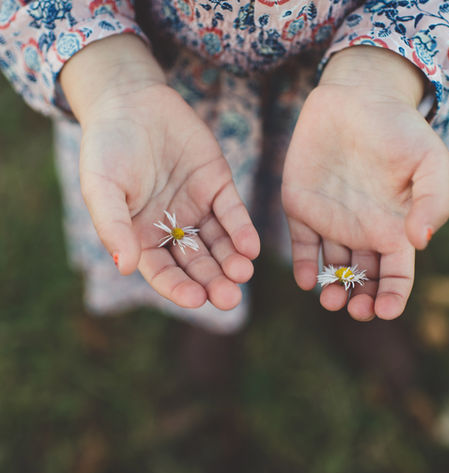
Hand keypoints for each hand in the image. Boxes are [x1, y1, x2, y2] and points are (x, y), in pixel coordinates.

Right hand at [60, 35, 259, 309]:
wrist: (132, 101)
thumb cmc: (107, 147)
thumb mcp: (102, 187)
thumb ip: (112, 226)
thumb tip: (125, 266)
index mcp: (142, 237)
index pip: (163, 272)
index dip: (178, 288)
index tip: (196, 299)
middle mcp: (172, 228)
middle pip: (196, 264)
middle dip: (213, 282)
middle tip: (230, 298)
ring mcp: (197, 207)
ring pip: (219, 243)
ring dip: (232, 261)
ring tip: (243, 273)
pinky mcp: (218, 185)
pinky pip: (232, 213)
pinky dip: (241, 230)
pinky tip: (250, 246)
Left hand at [282, 46, 448, 320]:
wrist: (355, 98)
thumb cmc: (398, 128)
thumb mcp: (429, 161)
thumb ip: (431, 201)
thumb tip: (420, 242)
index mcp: (394, 227)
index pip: (396, 273)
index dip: (394, 296)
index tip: (386, 310)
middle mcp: (361, 231)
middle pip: (362, 279)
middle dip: (359, 300)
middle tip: (354, 310)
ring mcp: (330, 221)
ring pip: (330, 268)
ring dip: (331, 289)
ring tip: (330, 299)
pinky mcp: (301, 208)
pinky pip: (301, 244)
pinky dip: (303, 265)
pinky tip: (305, 279)